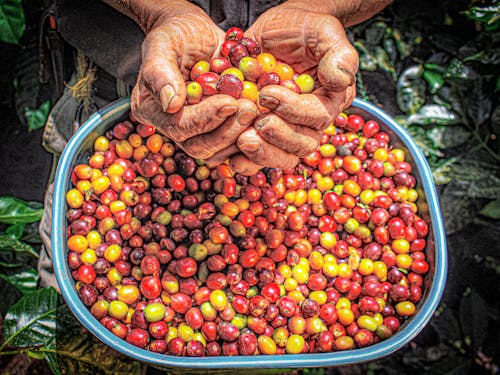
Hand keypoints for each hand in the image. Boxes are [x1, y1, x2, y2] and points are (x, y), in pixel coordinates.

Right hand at [128, 1, 256, 158]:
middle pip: (202, 147)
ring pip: (221, 152)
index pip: (180, 127)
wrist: (197, 34)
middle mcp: (175, 128)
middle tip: (250, 108)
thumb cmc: (176, 34)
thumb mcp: (163, 44)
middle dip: (228, 130)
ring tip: (259, 111)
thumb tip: (170, 104)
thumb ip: (160, 71)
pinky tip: (267, 118)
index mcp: (154, 112)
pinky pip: (237, 145)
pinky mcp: (221, 131)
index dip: (206, 118)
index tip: (230, 102)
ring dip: (242, 135)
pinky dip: (253, 135)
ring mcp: (200, 133)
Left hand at [223, 4, 358, 174]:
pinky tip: (230, 154)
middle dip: (278, 138)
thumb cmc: (302, 29)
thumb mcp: (323, 32)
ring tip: (242, 140)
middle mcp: (309, 122)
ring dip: (261, 155)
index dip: (293, 110)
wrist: (275, 31)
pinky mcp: (261, 133)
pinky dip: (243, 160)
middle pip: (301, 146)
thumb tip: (340, 80)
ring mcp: (285, 130)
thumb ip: (338, 55)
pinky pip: (256, 158)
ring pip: (281, 157)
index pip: (317, 117)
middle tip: (256, 124)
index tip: (267, 93)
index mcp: (329, 101)